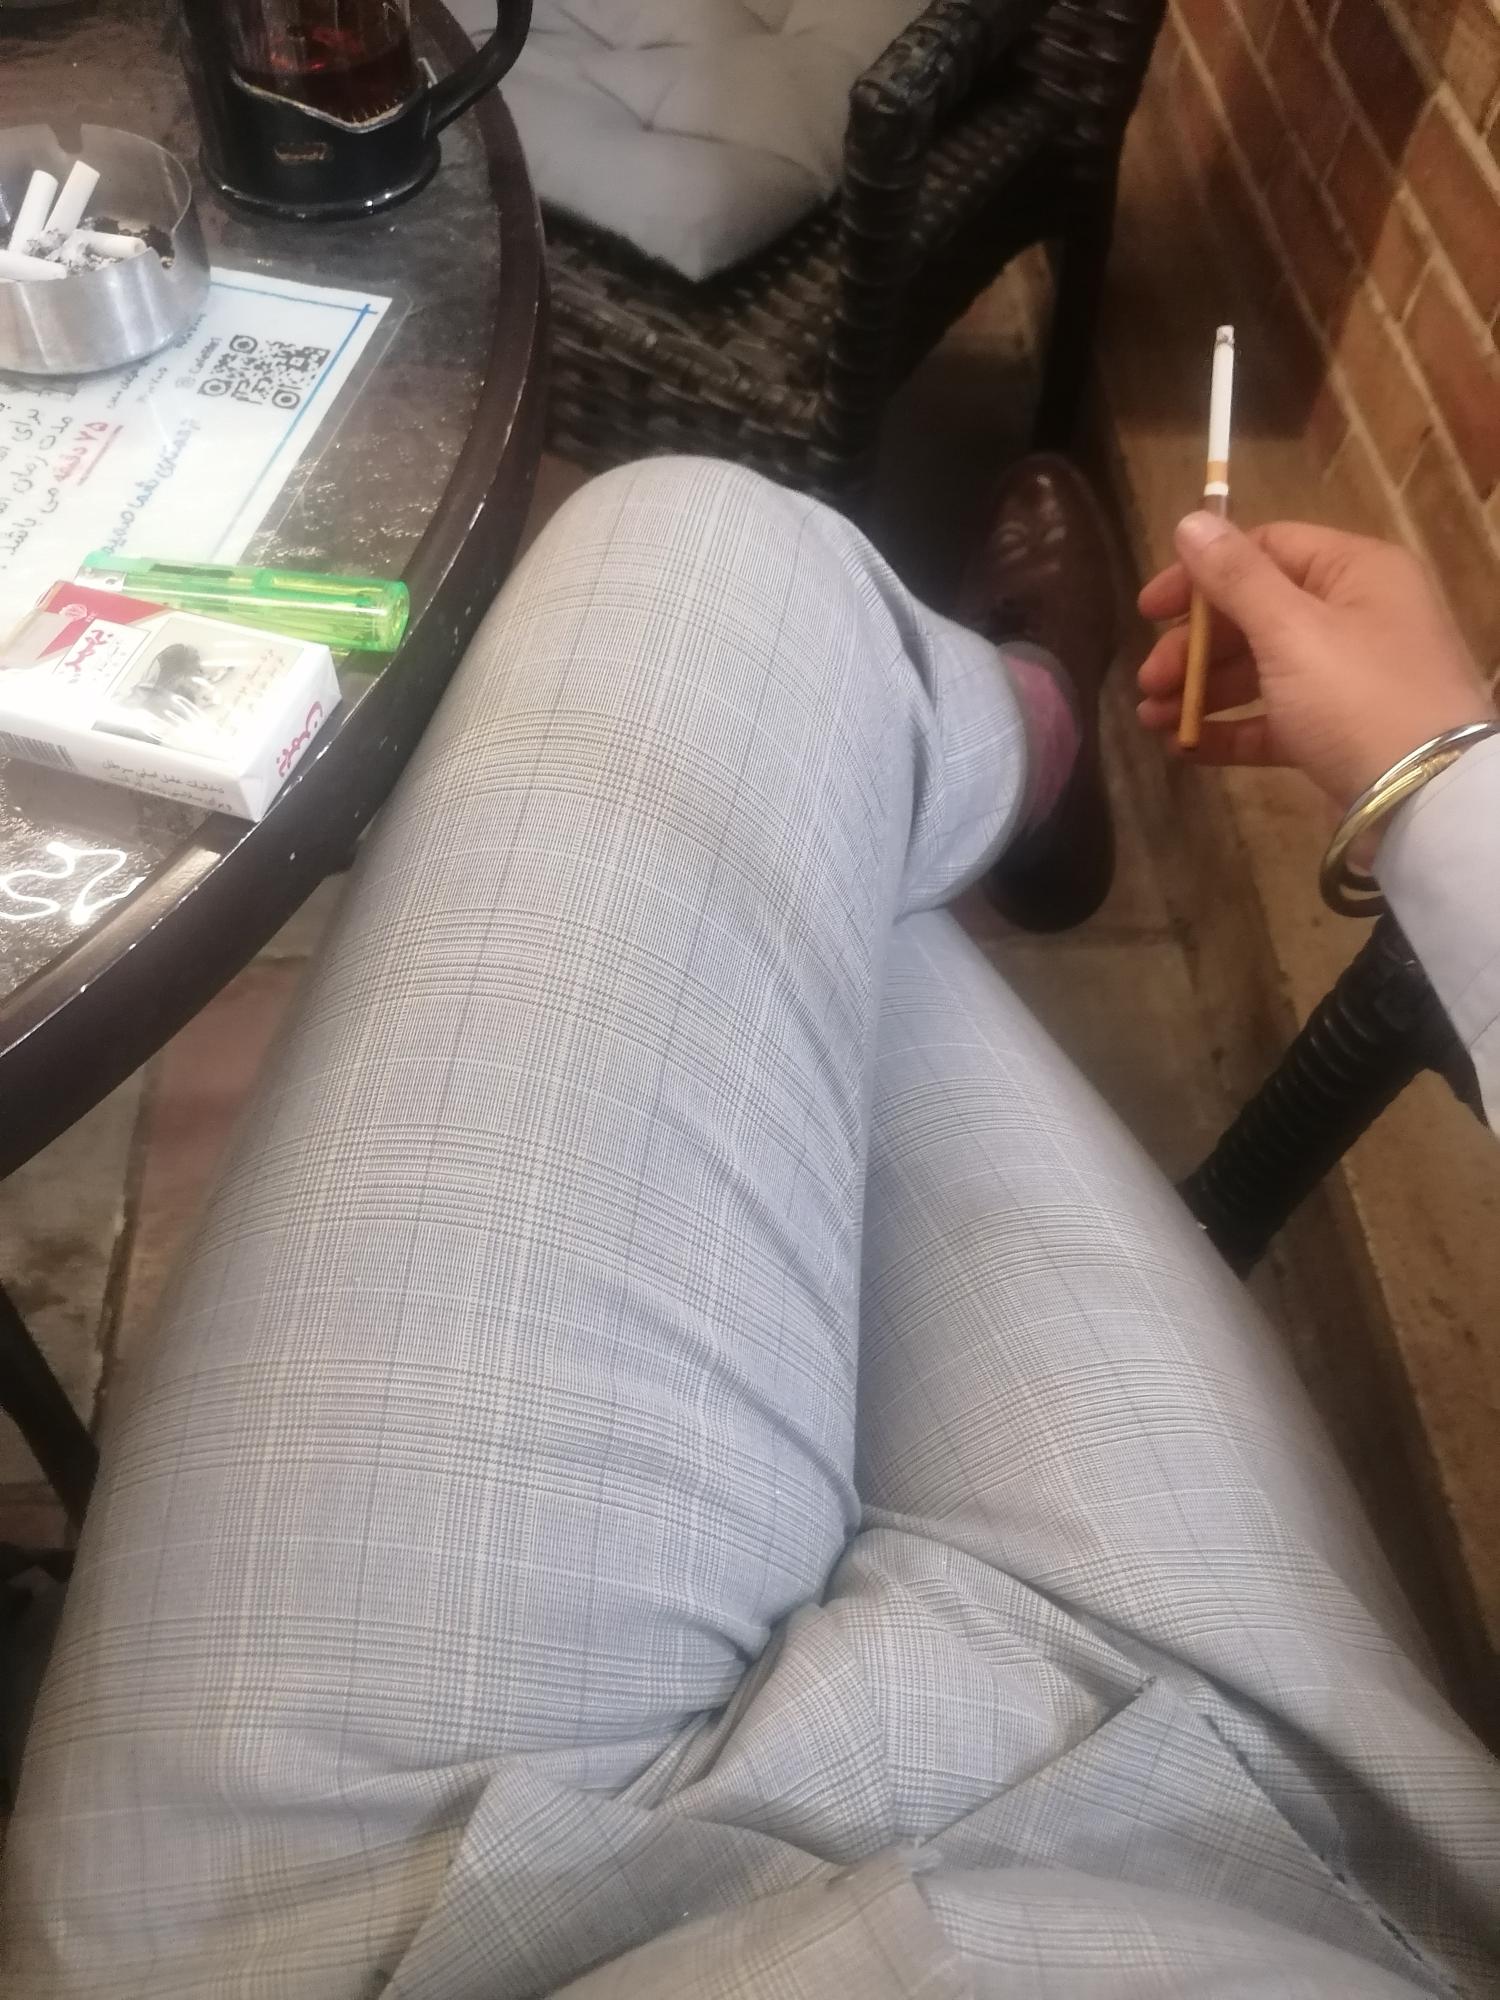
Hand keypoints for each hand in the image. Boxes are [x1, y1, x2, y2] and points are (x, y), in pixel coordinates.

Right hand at [1136, 513, 1495, 810]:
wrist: (1423, 798)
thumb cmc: (1358, 696)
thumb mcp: (1292, 629)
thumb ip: (1236, 577)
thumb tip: (1191, 520)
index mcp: (1355, 572)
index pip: (1266, 549)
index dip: (1202, 575)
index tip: (1149, 612)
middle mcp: (1354, 615)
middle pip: (1255, 614)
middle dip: (1194, 648)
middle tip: (1149, 680)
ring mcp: (1346, 676)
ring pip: (1259, 671)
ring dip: (1202, 691)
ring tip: (1153, 719)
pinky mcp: (1336, 731)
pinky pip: (1272, 720)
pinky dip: (1229, 729)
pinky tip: (1183, 747)